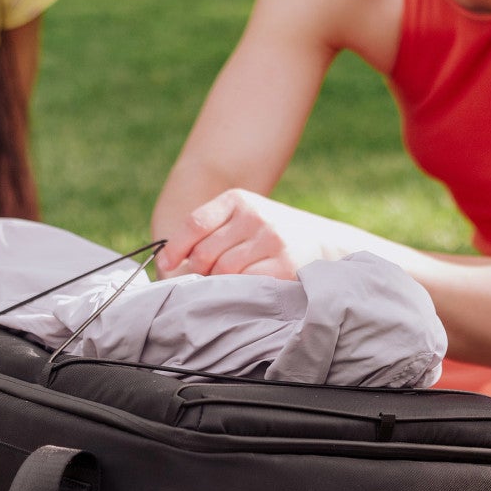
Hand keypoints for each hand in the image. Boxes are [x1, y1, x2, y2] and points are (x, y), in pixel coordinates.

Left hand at [159, 188, 350, 279]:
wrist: (324, 242)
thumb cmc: (271, 234)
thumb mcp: (243, 218)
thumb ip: (210, 232)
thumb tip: (169, 264)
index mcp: (238, 200)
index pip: (195, 224)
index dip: (175, 248)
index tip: (166, 264)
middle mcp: (254, 216)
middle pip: (205, 252)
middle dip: (198, 270)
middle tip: (205, 277)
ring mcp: (270, 239)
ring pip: (223, 270)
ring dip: (218, 282)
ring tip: (226, 283)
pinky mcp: (283, 264)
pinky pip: (245, 283)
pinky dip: (238, 290)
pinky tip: (244, 288)